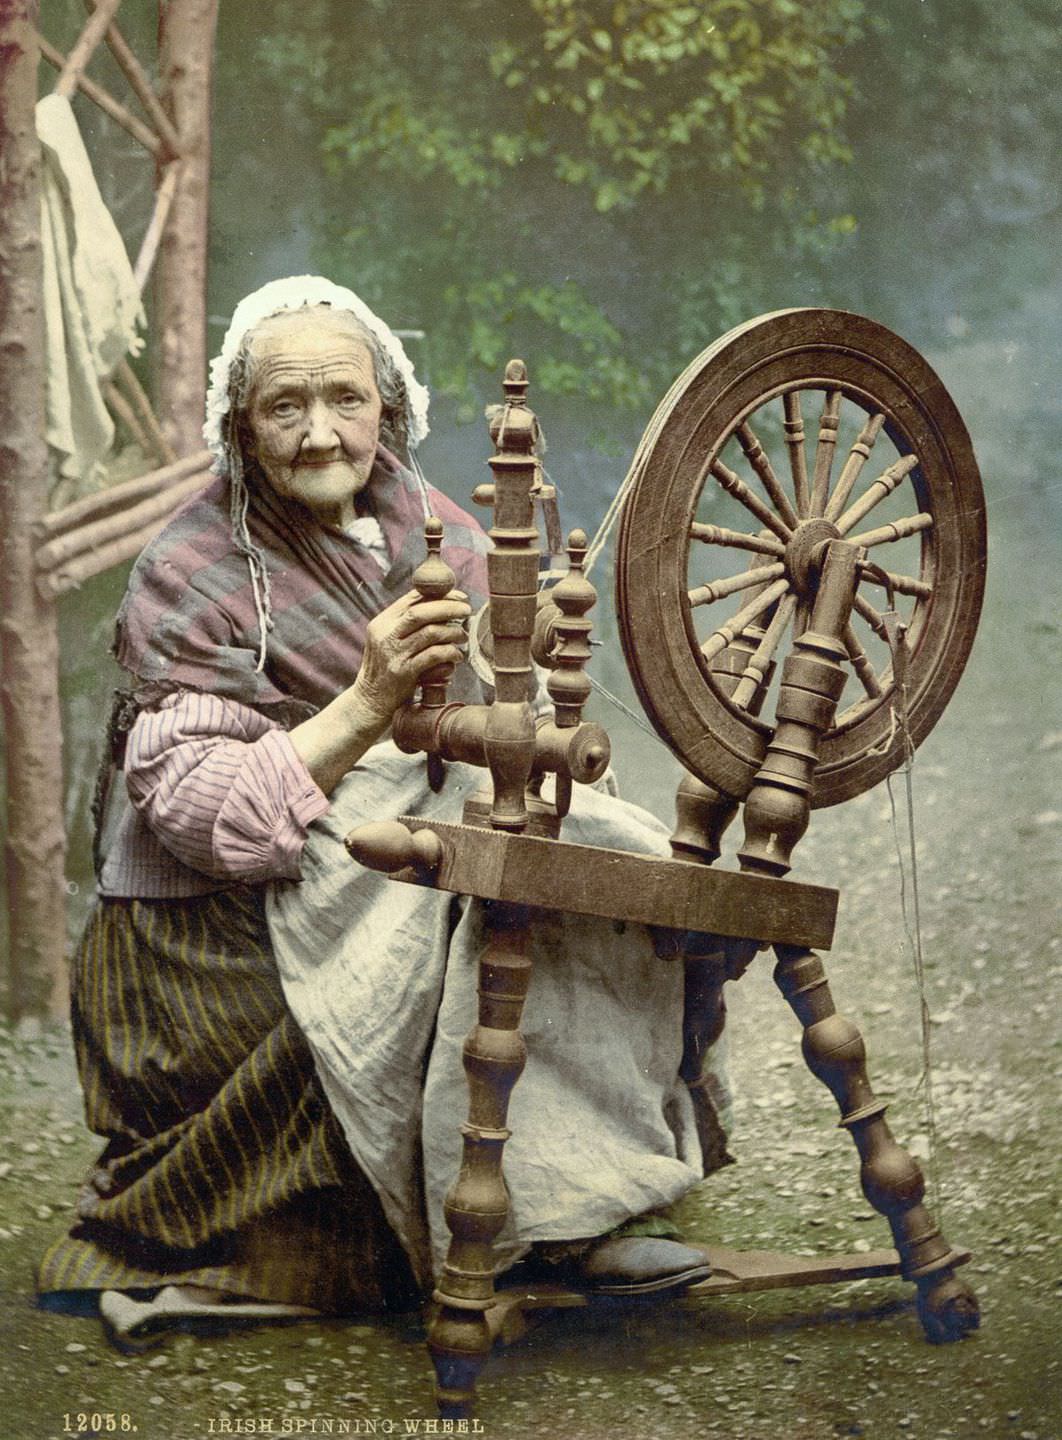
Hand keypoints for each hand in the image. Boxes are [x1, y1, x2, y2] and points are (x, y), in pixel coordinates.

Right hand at [353, 588, 470, 722]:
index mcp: (382, 622)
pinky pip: (434, 656)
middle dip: (448, 608)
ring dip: (452, 632)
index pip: (412, 598)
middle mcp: (385, 634)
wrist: (369, 701)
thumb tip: (443, 605)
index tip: (459, 597)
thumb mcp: (389, 640)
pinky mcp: (403, 672)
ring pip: (430, 633)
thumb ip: (407, 624)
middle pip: (421, 612)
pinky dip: (450, 653)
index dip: (440, 594)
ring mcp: (394, 653)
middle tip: (466, 611)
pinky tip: (456, 656)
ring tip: (462, 637)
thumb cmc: (386, 668)